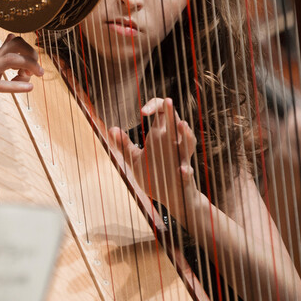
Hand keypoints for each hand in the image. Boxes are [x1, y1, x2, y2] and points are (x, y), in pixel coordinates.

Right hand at [0, 34, 43, 132]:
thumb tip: (17, 51)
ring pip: (10, 59)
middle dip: (31, 54)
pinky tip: (29, 88)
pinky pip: (2, 84)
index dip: (28, 51)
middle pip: (14, 45)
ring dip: (28, 65)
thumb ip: (3, 62)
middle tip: (39, 70)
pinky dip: (18, 85)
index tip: (32, 67)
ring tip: (38, 75)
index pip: (14, 42)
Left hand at [108, 97, 203, 216]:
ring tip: (183, 125)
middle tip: (168, 101)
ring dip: (187, 135)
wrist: (171, 198)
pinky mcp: (184, 178)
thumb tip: (111, 129)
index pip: (162, 113)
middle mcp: (173, 145)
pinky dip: (185, 171)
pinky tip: (182, 170)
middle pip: (176, 123)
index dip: (154, 107)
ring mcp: (180, 160)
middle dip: (172, 113)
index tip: (142, 112)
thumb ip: (125, 146)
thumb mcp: (136, 160)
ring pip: (188, 144)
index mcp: (162, 137)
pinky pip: (187, 172)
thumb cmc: (155, 175)